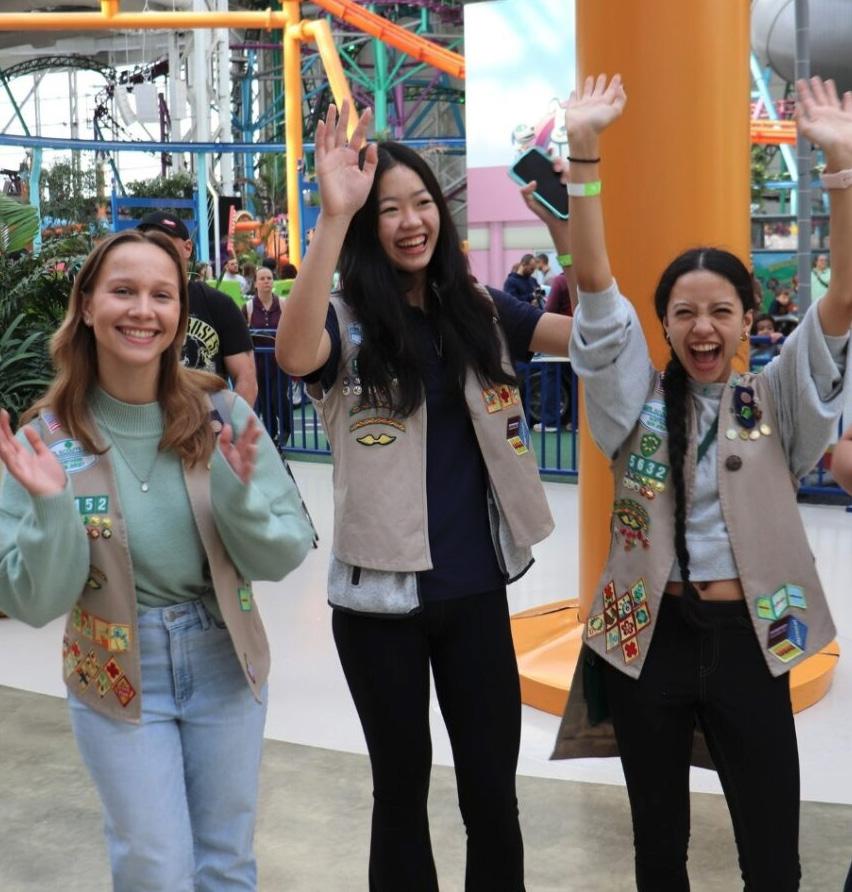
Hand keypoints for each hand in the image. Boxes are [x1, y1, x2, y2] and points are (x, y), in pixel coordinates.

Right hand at [0, 409, 66, 496]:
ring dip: (1, 439)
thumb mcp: (44, 453)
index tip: (3, 412)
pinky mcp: (22, 476)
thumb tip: (26, 427)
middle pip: (5, 442)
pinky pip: (12, 464)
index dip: (5, 426)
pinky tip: (3, 447)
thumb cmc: (50, 475)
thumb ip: (35, 441)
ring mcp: (18, 467)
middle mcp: (17, 459)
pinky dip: (6, 455)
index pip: (10, 438)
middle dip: (1, 428)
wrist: (58, 492)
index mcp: (22, 454)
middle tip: (0, 412)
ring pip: (5, 451)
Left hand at [218, 414, 260, 485]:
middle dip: (252, 438)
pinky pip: (245, 475)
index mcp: (238, 451)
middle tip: (257, 428)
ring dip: (251, 454)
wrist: (230, 494)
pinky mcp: (243, 481)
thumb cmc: (229, 472)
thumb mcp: (224, 455)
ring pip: (248, 460)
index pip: (244, 437)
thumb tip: (227, 425)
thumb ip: (224, 441)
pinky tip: (249, 465)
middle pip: (248, 446)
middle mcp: (242, 458)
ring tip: (253, 446)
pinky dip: (248, 470)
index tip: (251, 415)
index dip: (247, 427)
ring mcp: (244, 469)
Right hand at [315, 101, 378, 219]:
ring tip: (333, 106)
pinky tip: (323, 123)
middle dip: (344, 116)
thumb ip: (370, 162)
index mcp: (351, 158)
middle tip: (346, 99)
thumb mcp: (367, 178)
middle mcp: (340, 155)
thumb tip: (373, 143)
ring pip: (330, 135)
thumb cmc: (354, 198)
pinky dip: (321, 135)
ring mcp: (330, 158)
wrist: (342, 211)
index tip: (369, 110)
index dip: (362, 123)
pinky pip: (321, 147)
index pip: (357, 136)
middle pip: (342, 131)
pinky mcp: (322, 164)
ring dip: (331, 121)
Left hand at [519, 155, 570, 235]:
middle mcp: (558, 177)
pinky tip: (569, 184)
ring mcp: (569, 181)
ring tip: (562, 181)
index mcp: (547, 178)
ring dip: (565, 170)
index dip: (548, 153)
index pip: (548, 161)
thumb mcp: (532, 204)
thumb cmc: (546, 213)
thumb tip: (531, 183)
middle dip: (557, 160)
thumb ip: (526, 194)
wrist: (560, 225)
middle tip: (554, 168)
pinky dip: (574, 177)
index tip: (549, 149)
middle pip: (559, 162)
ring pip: (569, 168)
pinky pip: (579, 177)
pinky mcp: (578, 187)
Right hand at [564, 74, 626, 140]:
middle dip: (601, 82)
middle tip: (603, 75)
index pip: (611, 91)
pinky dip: (573, 96)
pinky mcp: (573, 108)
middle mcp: (595, 103)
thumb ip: (621, 99)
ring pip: (586, 92)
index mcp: (605, 104)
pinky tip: (573, 92)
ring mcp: (583, 105)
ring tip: (590, 78)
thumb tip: (621, 88)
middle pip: (599, 90)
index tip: (618, 76)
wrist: (582, 131)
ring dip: (588, 86)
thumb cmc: (598, 122)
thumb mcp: (616, 111)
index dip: (615, 83)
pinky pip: (573, 100)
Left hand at [796, 77, 851, 167]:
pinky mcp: (847, 117)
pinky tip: (847, 94)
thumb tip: (796, 106)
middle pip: (819, 97)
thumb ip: (801, 118)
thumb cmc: (825, 138)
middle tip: (813, 77)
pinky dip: (848, 100)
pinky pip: (848, 106)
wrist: (843, 145)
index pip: (807, 100)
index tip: (800, 81)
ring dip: (829, 90)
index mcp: (814, 116)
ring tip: (827, 81)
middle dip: (816, 88)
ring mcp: (836, 115)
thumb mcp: (807, 129)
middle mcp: (824, 114)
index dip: (803, 91)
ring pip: (832, 98)